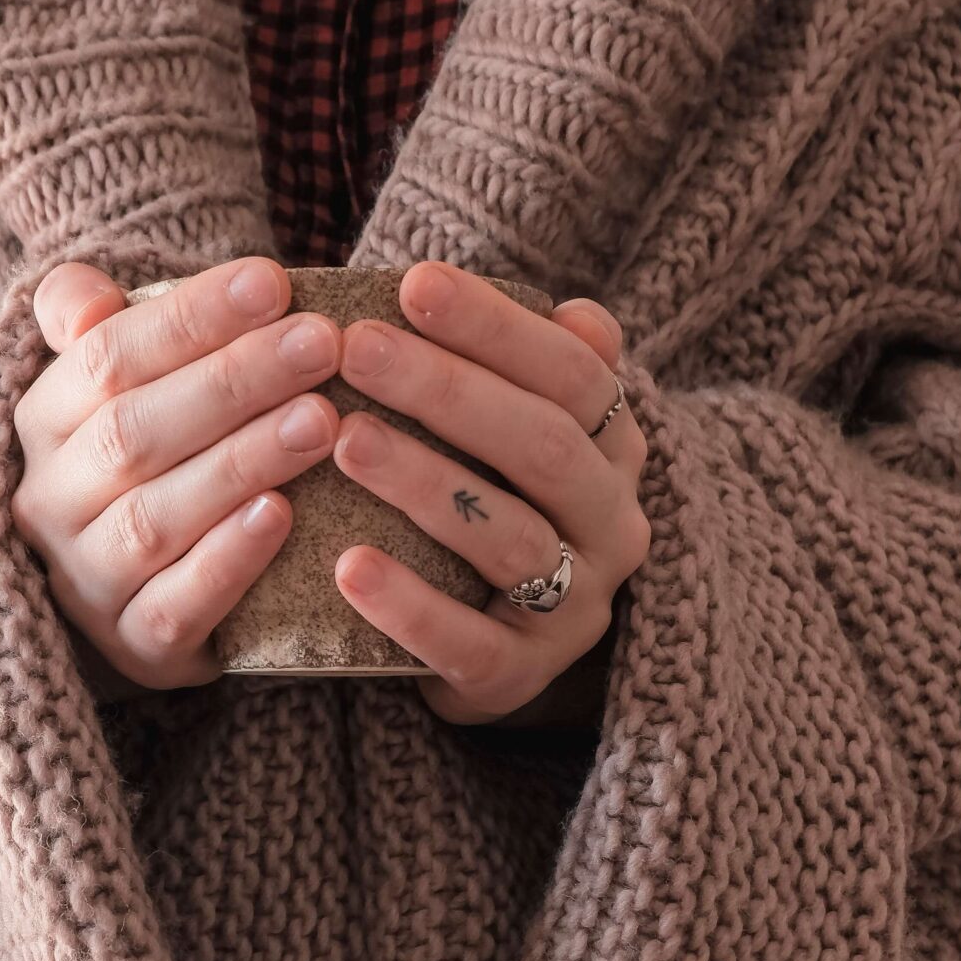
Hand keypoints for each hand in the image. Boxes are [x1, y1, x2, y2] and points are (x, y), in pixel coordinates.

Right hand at [11, 256, 341, 692]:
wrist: (137, 594)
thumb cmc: (146, 459)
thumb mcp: (113, 383)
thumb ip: (93, 323)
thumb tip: (86, 299)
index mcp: (41, 422)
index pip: (105, 358)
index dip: (190, 319)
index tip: (273, 283)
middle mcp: (50, 503)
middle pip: (134, 432)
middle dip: (233, 382)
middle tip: (321, 344)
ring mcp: (87, 581)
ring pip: (156, 517)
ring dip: (242, 463)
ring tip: (321, 421)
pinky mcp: (136, 645)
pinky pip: (175, 604)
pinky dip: (229, 560)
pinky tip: (283, 515)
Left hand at [329, 260, 650, 724]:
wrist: (491, 650)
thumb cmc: (492, 509)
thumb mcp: (519, 437)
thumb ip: (534, 372)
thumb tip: (577, 312)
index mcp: (614, 452)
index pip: (574, 374)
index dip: (498, 327)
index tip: (412, 284)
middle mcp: (612, 525)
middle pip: (544, 447)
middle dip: (449, 390)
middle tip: (357, 348)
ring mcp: (573, 607)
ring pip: (510, 538)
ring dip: (425, 484)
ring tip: (345, 441)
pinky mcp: (520, 676)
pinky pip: (468, 643)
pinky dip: (408, 606)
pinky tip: (347, 567)